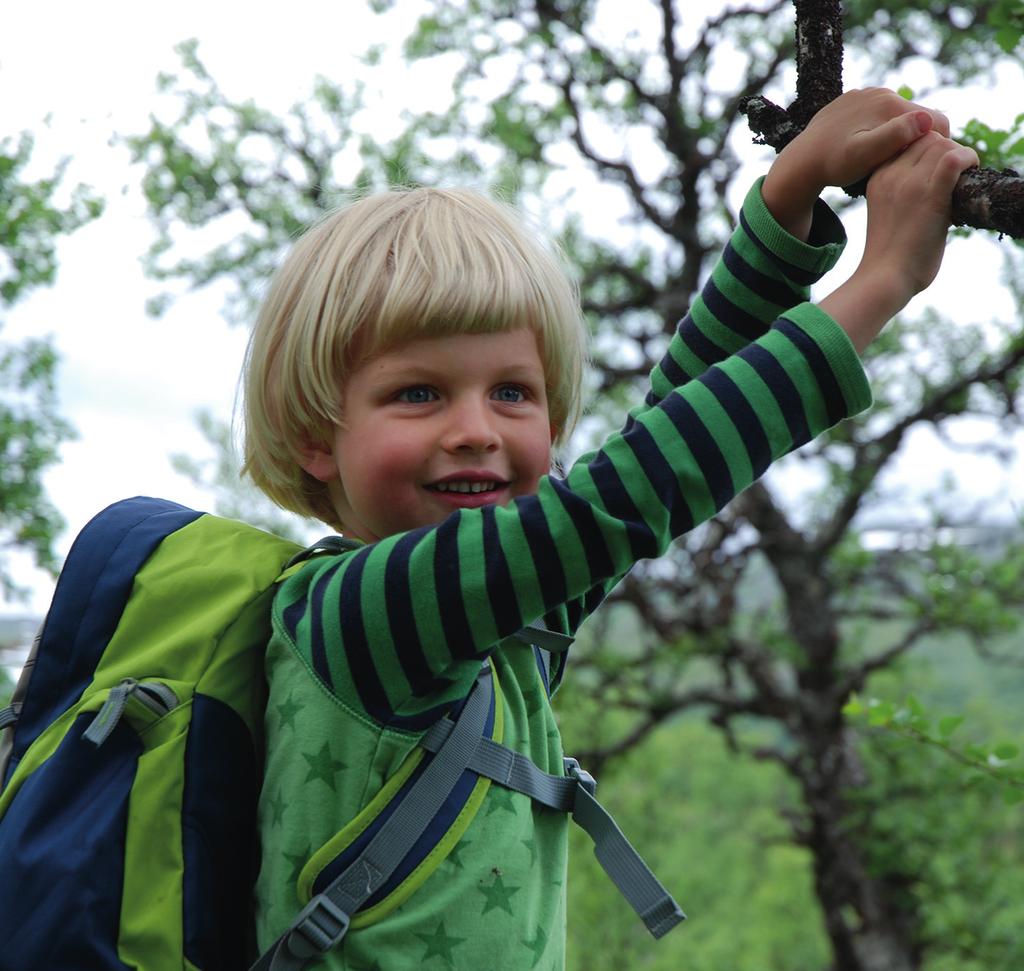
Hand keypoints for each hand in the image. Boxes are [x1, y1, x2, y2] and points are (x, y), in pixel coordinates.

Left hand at [762, 87, 948, 239]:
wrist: (800, 161)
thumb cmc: (833, 165)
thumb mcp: (864, 156)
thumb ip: (894, 137)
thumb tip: (925, 120)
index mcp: (890, 105)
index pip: (935, 121)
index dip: (937, 145)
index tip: (924, 167)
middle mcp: (880, 92)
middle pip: (917, 117)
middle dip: (917, 140)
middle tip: (903, 166)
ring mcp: (866, 94)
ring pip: (899, 116)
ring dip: (899, 136)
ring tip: (884, 160)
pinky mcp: (854, 100)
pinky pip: (879, 114)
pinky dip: (881, 129)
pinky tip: (868, 149)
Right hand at [819, 131, 978, 351]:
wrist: (884, 278)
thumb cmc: (889, 255)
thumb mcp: (886, 212)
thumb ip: (902, 191)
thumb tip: (935, 178)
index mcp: (877, 178)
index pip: (908, 141)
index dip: (930, 148)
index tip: (940, 167)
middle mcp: (891, 175)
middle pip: (928, 138)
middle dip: (947, 149)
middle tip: (957, 172)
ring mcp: (909, 183)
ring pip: (943, 145)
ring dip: (960, 156)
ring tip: (964, 176)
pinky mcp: (929, 194)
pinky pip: (955, 159)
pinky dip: (968, 161)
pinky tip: (970, 175)